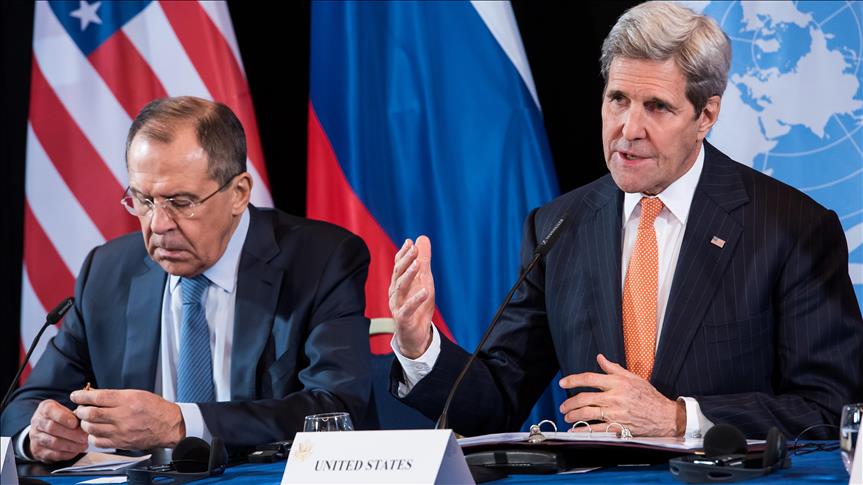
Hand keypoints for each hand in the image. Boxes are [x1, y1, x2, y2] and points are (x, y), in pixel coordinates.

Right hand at [27, 399, 87, 462]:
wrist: (44, 432)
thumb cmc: (60, 418)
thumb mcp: (65, 410)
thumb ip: (74, 414)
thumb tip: (87, 421)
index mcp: (44, 408)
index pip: (49, 410)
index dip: (63, 417)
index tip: (75, 423)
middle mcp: (37, 422)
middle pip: (52, 428)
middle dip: (71, 433)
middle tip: (85, 437)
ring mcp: (36, 438)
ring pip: (53, 442)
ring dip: (71, 445)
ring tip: (84, 445)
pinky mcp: (39, 451)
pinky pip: (53, 454)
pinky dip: (67, 453)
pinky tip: (77, 450)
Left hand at [71, 389, 184, 448]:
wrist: (169, 426)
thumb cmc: (156, 409)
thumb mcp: (138, 394)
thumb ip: (117, 396)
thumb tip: (97, 396)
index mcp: (128, 400)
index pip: (98, 397)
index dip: (82, 396)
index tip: (76, 395)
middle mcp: (123, 415)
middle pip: (91, 413)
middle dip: (80, 410)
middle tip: (80, 409)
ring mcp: (121, 431)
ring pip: (92, 428)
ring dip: (85, 423)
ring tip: (87, 420)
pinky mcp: (121, 442)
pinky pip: (98, 441)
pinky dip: (92, 436)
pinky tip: (96, 432)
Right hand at [389, 236, 435, 358]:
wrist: (415, 336)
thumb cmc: (418, 307)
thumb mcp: (424, 281)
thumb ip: (423, 261)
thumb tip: (422, 238)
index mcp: (398, 283)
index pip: (398, 266)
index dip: (403, 254)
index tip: (410, 242)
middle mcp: (395, 293)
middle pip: (397, 274)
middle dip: (405, 260)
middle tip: (414, 249)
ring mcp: (397, 306)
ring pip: (400, 288)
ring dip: (408, 275)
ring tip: (418, 265)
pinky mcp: (403, 319)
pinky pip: (408, 308)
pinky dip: (415, 300)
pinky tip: (424, 291)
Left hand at [558, 354, 684, 436]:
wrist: (665, 416)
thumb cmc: (649, 396)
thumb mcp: (633, 377)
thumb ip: (613, 368)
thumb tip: (600, 358)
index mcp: (617, 383)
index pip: (589, 379)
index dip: (572, 380)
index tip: (563, 383)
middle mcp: (614, 398)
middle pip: (584, 398)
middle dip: (569, 403)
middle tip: (563, 405)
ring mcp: (615, 413)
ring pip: (587, 414)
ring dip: (573, 415)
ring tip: (567, 416)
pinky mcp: (618, 427)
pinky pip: (596, 429)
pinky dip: (584, 431)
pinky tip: (576, 430)